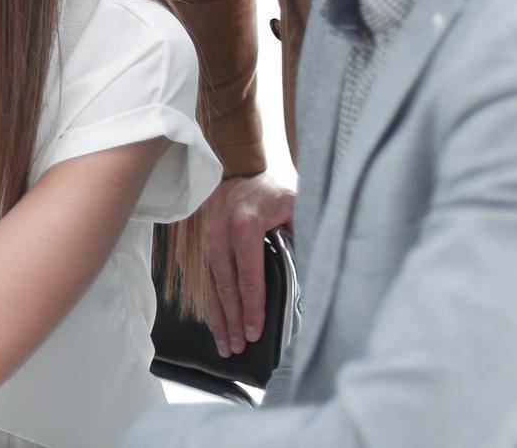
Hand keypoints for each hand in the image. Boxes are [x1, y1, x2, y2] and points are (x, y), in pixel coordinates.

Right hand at [199, 173, 295, 356]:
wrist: (239, 167)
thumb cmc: (273, 191)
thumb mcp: (296, 207)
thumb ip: (302, 236)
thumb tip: (316, 272)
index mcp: (245, 223)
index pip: (249, 276)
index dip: (252, 307)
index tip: (254, 333)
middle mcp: (220, 231)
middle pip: (225, 285)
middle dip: (231, 320)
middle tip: (237, 348)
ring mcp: (206, 235)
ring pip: (209, 283)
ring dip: (217, 316)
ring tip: (224, 344)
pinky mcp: (200, 240)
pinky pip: (203, 276)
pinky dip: (210, 301)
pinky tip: (215, 322)